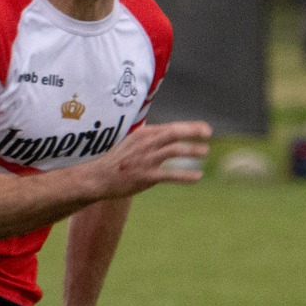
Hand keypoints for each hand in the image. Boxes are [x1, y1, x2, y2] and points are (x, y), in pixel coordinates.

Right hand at [92, 120, 210, 197]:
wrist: (97, 178)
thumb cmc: (117, 161)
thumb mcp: (132, 143)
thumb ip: (150, 139)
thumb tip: (169, 135)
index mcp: (143, 135)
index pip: (171, 127)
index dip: (191, 126)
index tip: (205, 129)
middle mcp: (145, 144)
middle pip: (174, 133)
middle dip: (193, 132)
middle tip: (208, 134)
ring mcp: (146, 160)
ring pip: (175, 151)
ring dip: (193, 150)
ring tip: (204, 152)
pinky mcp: (146, 176)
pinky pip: (171, 175)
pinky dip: (186, 176)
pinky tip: (198, 177)